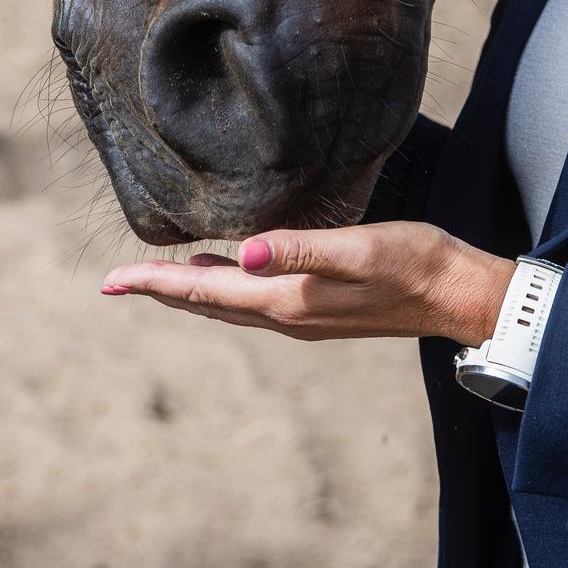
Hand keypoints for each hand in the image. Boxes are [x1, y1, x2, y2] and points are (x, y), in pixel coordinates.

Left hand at [100, 222, 514, 346]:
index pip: (205, 293)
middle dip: (160, 290)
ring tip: (159, 276)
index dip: (155, 284)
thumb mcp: (360, 250)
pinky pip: (255, 303)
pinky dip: (226, 290)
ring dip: (191, 291)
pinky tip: (229, 273)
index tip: (110, 281)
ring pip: (230, 306)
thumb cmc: (414, 263)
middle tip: (115, 282)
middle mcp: (288, 316)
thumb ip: (303, 250)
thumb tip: (244, 254)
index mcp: (288, 301)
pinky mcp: (321, 310)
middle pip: (208, 304)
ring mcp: (305, 317)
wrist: (458, 295)